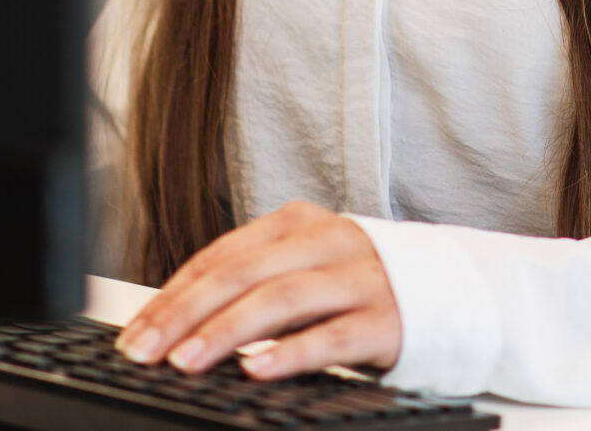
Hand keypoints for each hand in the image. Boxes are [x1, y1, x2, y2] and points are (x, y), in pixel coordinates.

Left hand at [115, 201, 401, 379]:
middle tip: (146, 350)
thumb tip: (177, 324)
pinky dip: (291, 353)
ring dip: (227, 332)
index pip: (222, 255)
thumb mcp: (305, 269)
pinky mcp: (387, 319)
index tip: (135, 331)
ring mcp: (360, 279)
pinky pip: (332, 336)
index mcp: (300, 223)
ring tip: (187, 362)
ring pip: (282, 300)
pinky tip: (258, 368)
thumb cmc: (362, 286)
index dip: (173, 293)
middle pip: (244, 274)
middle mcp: (328, 242)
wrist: (454, 291)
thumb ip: (254, 284)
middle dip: (186, 314)